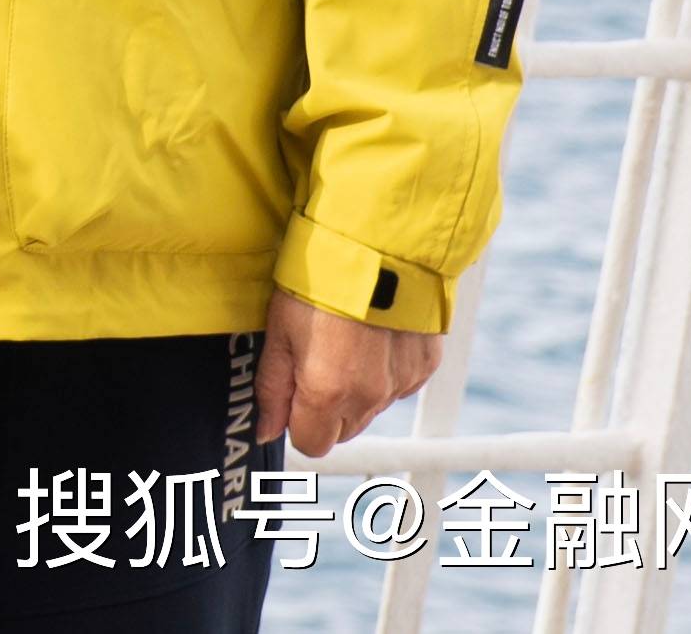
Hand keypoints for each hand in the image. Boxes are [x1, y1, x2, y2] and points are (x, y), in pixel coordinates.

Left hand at [255, 287, 441, 455]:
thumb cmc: (318, 284)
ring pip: (372, 409)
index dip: (297, 421)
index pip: (312, 443)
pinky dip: (384, 372)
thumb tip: (266, 432)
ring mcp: (402, 383)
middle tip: (316, 361)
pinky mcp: (425, 366)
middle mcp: (369, 397)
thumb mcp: (280, 331)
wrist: (377, 247)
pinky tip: (372, 337)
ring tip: (345, 342)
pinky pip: (399, 386)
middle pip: (344, 429)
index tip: (293, 393)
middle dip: (326, 408)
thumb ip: (272, 389)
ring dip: (357, 390)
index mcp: (327, 393)